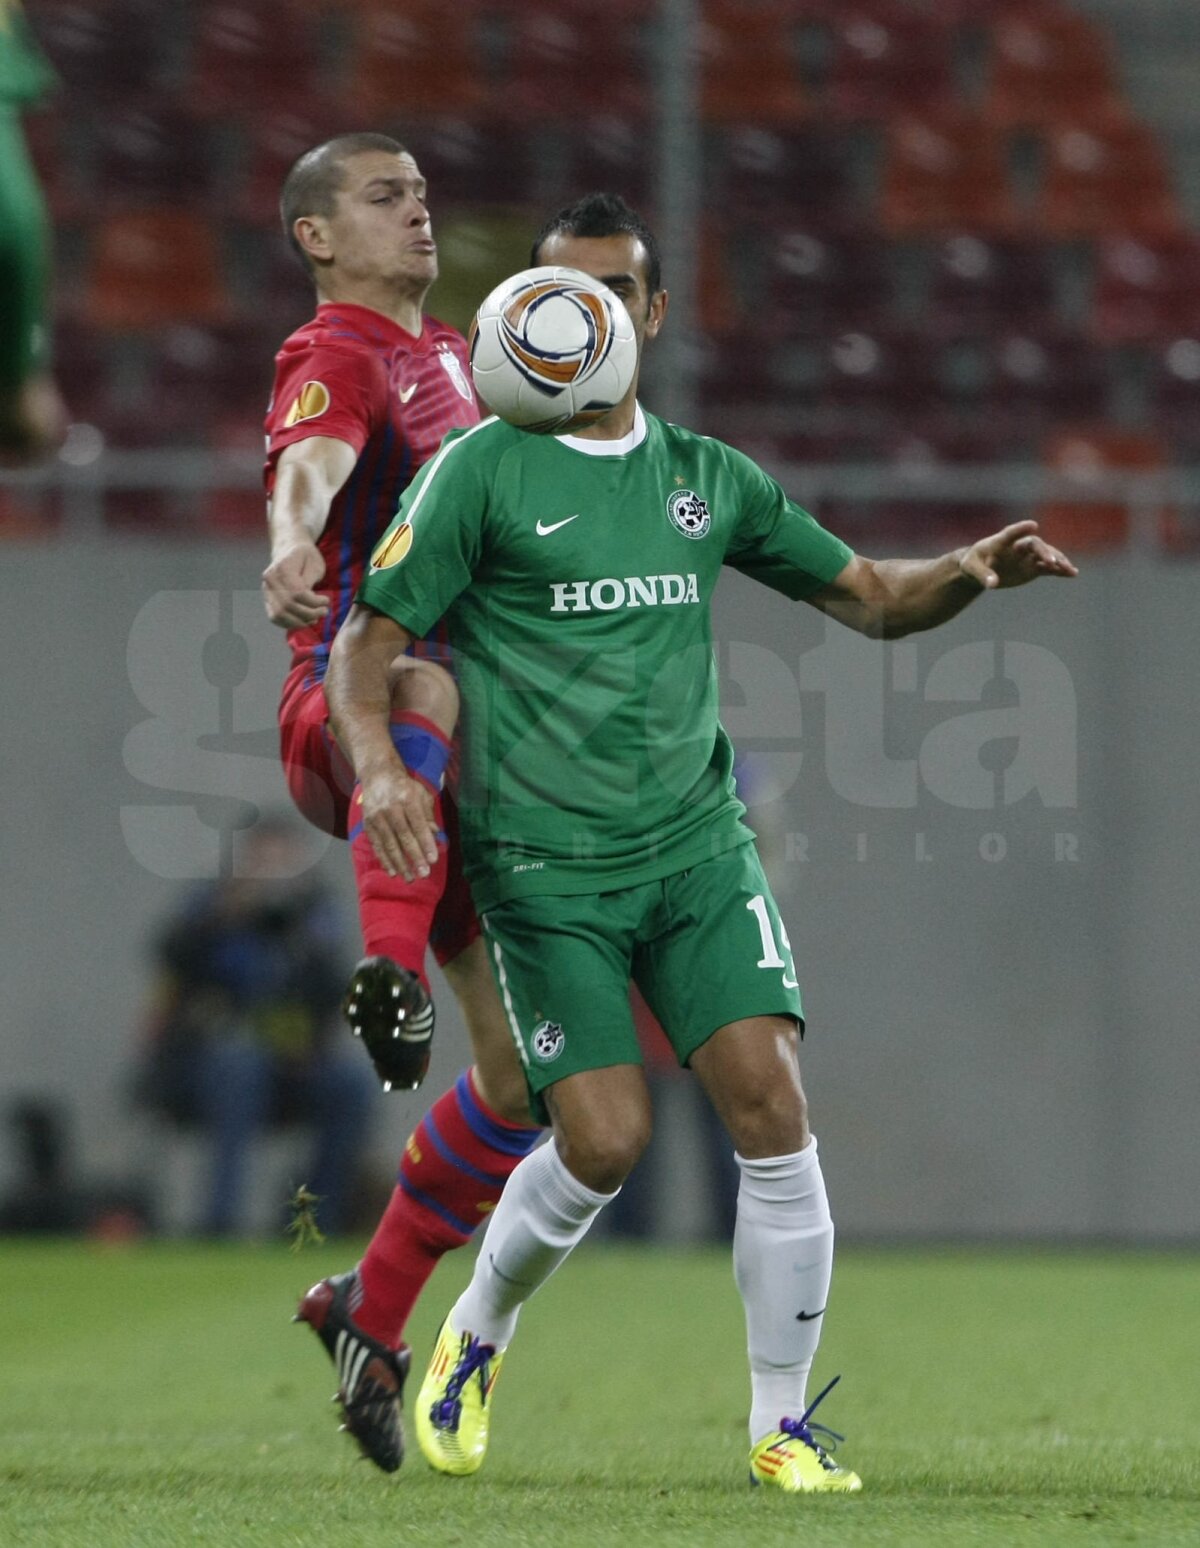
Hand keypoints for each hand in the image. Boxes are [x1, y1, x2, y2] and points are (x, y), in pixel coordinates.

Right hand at [262, 540, 328, 627]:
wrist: (289, 549)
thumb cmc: (306, 556)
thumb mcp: (314, 563)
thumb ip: (310, 580)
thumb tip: (308, 597)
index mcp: (282, 567)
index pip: (296, 593)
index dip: (313, 602)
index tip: (326, 601)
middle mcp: (270, 579)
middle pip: (288, 606)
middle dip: (309, 614)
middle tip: (323, 612)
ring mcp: (266, 590)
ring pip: (279, 615)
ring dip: (299, 621)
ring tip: (314, 619)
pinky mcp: (267, 598)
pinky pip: (275, 617)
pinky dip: (290, 623)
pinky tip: (304, 621)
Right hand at [358, 763, 440, 880]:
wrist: (377, 775)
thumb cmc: (405, 787)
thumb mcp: (421, 794)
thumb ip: (428, 814)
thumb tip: (435, 834)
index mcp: (408, 798)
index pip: (418, 824)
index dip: (426, 843)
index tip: (433, 860)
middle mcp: (391, 808)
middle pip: (404, 836)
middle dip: (414, 857)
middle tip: (424, 874)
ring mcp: (377, 817)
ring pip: (389, 844)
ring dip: (400, 863)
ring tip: (410, 878)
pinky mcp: (367, 824)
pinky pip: (377, 845)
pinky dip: (384, 860)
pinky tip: (392, 872)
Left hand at [959, 521, 1078, 589]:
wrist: (979, 569)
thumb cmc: (972, 564)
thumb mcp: (971, 569)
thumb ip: (982, 575)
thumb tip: (992, 584)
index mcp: (1000, 542)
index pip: (1011, 533)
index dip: (1021, 529)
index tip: (1033, 525)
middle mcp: (1018, 546)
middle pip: (1035, 545)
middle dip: (1044, 552)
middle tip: (1052, 562)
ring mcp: (1027, 557)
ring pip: (1046, 556)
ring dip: (1058, 561)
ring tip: (1069, 570)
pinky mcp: (1033, 568)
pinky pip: (1048, 568)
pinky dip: (1059, 571)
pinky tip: (1072, 574)